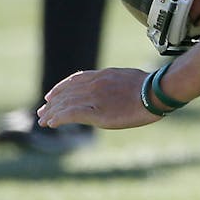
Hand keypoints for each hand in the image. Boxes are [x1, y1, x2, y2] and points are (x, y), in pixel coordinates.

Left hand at [36, 68, 160, 128]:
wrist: (157, 92)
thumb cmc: (152, 87)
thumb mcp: (130, 78)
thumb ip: (116, 83)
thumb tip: (116, 88)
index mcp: (103, 75)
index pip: (75, 80)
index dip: (61, 88)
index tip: (51, 95)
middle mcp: (94, 85)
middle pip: (66, 93)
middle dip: (52, 103)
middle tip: (42, 111)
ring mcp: (94, 98)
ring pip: (65, 104)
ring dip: (52, 113)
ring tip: (44, 120)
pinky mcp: (95, 112)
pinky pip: (70, 115)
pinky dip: (58, 119)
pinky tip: (52, 124)